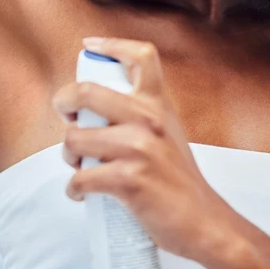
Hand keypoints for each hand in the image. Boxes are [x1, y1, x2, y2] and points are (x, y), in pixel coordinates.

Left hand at [51, 36, 238, 262]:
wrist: (205, 223)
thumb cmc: (179, 181)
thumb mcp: (168, 132)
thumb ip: (142, 114)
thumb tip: (96, 107)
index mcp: (158, 105)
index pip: (141, 57)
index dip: (111, 44)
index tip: (90, 46)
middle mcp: (149, 119)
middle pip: (86, 91)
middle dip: (63, 103)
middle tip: (67, 117)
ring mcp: (138, 148)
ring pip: (75, 138)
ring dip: (69, 155)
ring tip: (80, 165)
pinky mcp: (129, 179)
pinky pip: (80, 178)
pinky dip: (74, 189)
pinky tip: (83, 193)